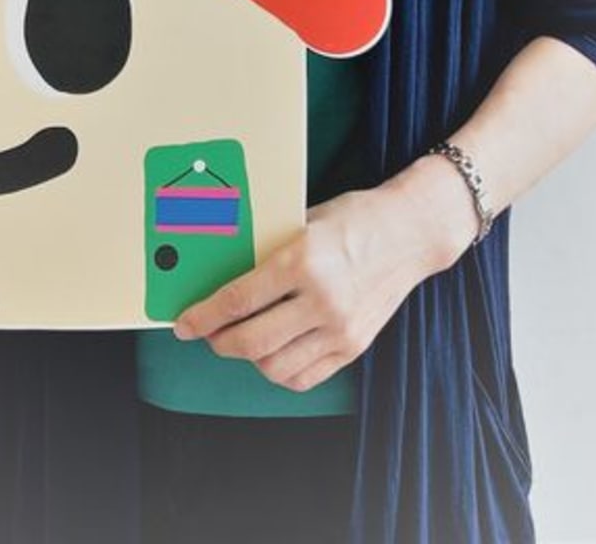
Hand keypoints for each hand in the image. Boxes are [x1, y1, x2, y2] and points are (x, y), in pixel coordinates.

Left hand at [172, 159, 476, 392]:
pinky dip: (280, 371)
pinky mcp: (354, 347)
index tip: (184, 324)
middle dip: (219, 341)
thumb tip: (222, 277)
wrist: (410, 232)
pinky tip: (272, 353)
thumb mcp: (304, 223)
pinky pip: (305, 377)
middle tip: (207, 333)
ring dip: (249, 358)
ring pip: (275, 366)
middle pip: (251, 341)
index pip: (238, 300)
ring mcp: (341, 328)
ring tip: (241, 340)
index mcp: (303, 260)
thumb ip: (269, 253)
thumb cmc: (354, 218)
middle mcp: (322, 300)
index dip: (203, 316)